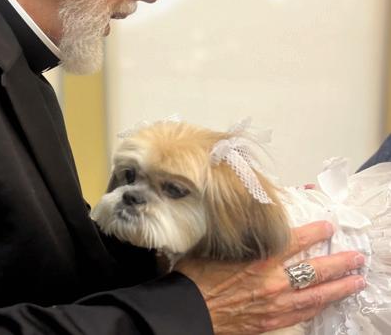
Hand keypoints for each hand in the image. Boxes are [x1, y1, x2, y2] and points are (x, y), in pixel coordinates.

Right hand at [175, 221, 364, 333]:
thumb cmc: (197, 278)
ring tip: (355, 281)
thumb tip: (244, 223)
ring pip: (315, 295)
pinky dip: (318, 307)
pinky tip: (328, 303)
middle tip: (356, 257)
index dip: (314, 233)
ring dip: (338, 288)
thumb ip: (236, 237)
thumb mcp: (214, 247)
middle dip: (339, 263)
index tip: (327, 226)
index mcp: (257, 260)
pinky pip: (302, 314)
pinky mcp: (270, 321)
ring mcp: (274, 304)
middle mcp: (271, 282)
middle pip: (314, 271)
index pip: (294, 241)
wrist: (189, 311)